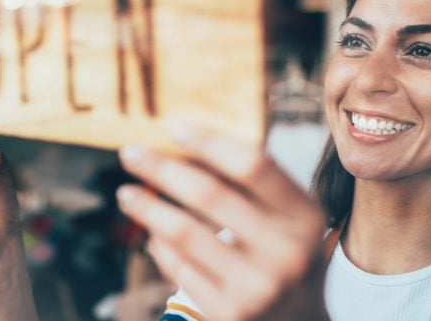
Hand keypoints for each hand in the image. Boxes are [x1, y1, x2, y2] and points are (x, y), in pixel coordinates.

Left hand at [117, 124, 327, 320]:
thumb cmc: (285, 253)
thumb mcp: (289, 218)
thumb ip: (251, 185)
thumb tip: (184, 146)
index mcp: (304, 216)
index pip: (253, 165)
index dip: (209, 142)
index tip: (172, 127)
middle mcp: (287, 251)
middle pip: (210, 195)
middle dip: (162, 169)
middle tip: (129, 154)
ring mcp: (258, 287)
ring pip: (184, 233)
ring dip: (148, 207)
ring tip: (126, 194)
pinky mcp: (230, 312)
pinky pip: (179, 267)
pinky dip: (159, 245)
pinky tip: (151, 232)